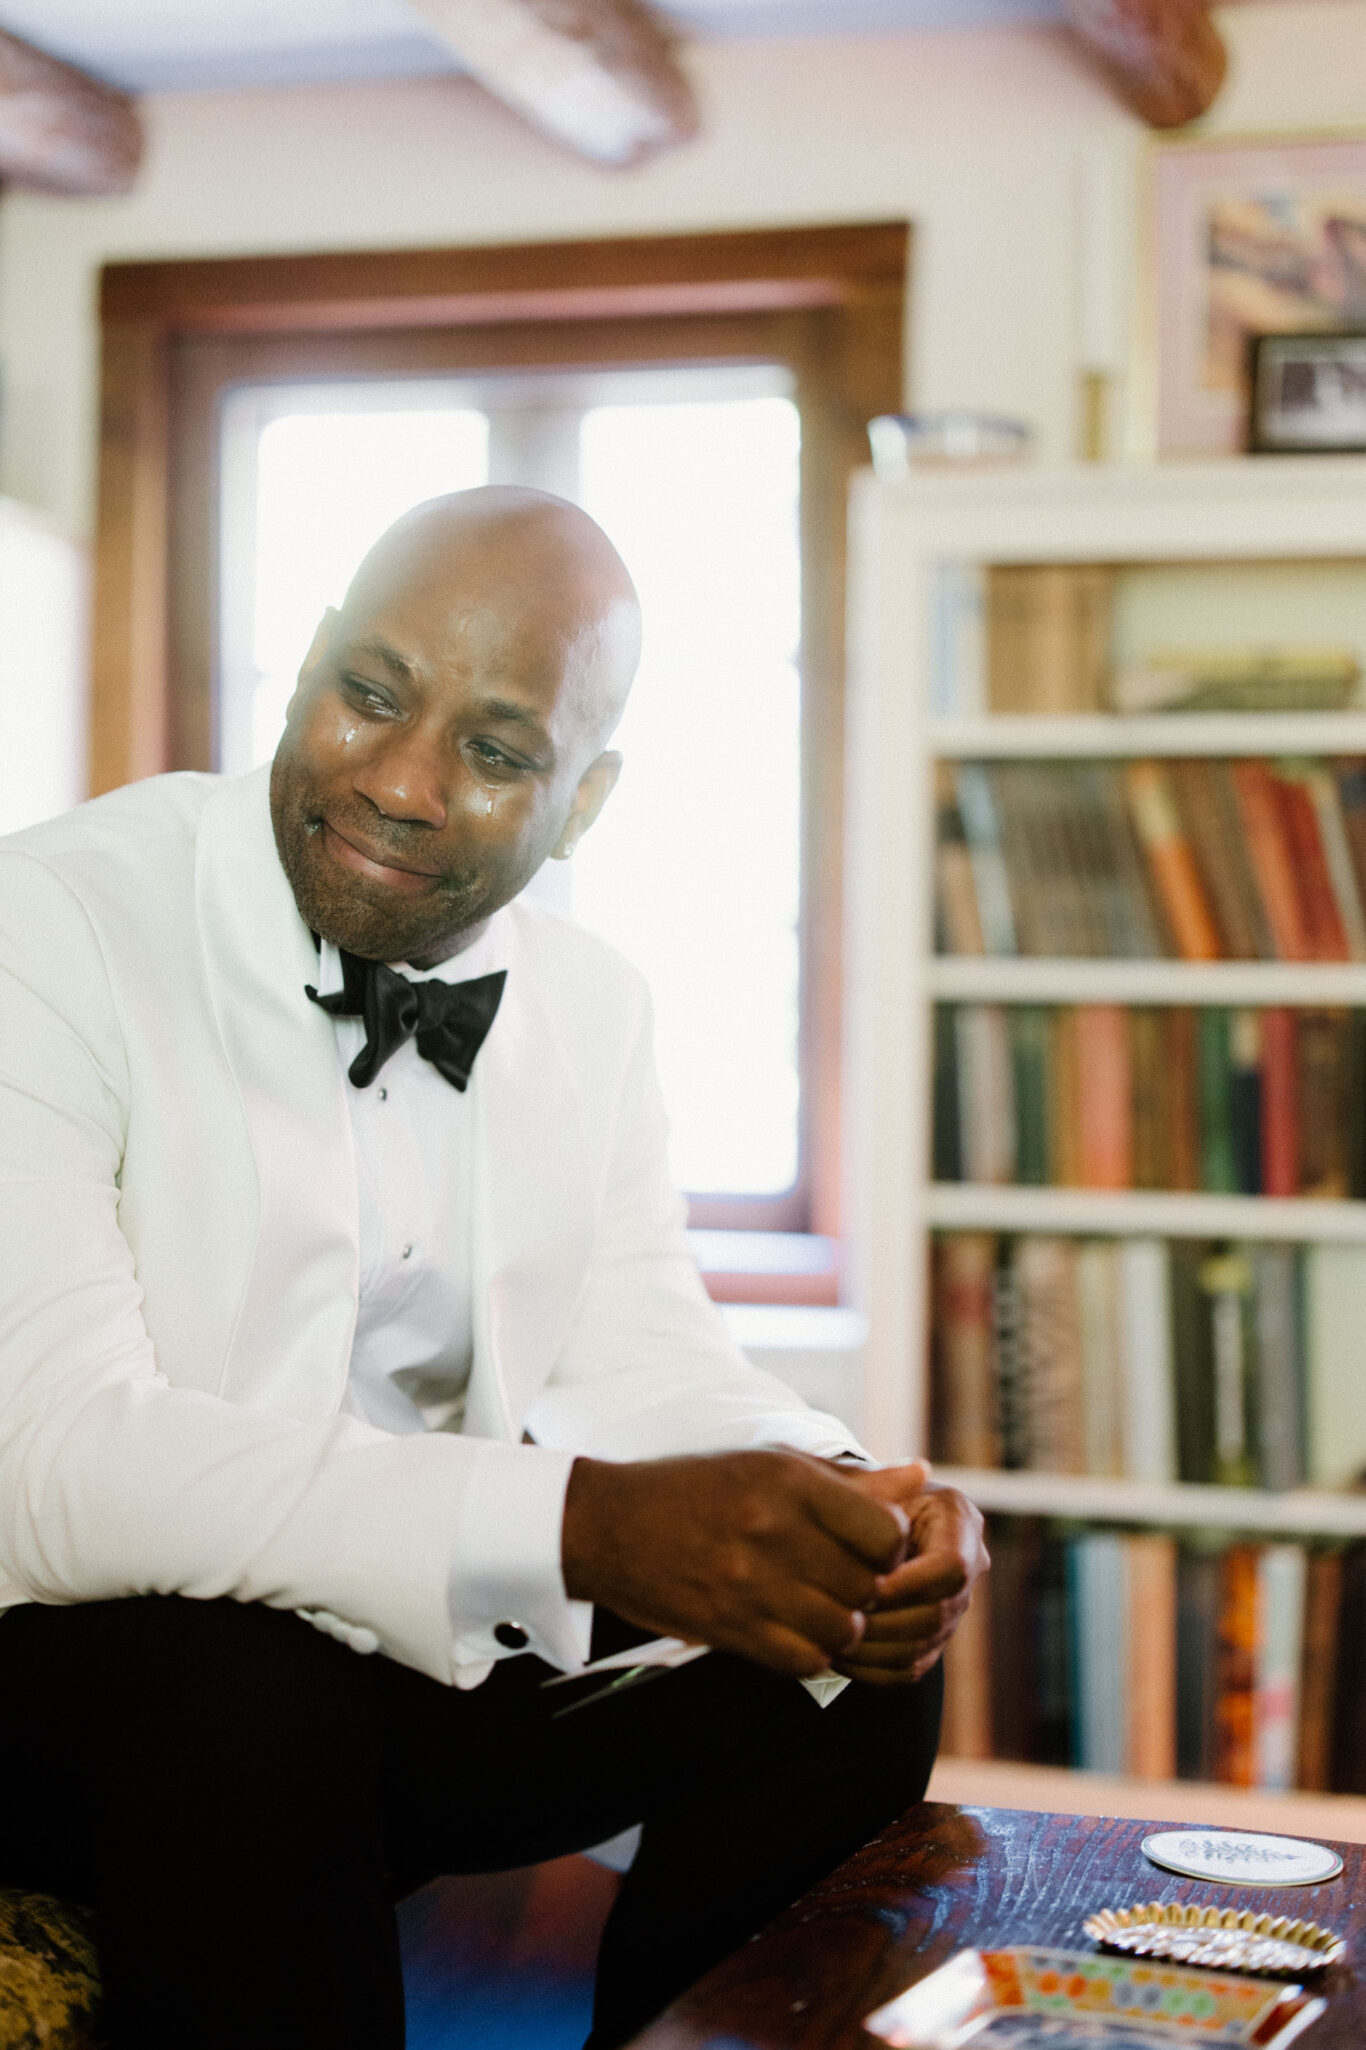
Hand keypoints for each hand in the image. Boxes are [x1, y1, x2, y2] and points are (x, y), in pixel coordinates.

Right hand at [561, 1449, 910, 1678]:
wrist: (609, 1527)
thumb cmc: (698, 1488)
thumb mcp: (772, 1466)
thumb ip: (851, 1483)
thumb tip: (919, 1473)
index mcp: (787, 1481)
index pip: (884, 1532)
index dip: (889, 1544)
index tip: (869, 1543)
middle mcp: (771, 1531)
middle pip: (867, 1585)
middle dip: (866, 1587)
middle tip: (845, 1577)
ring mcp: (748, 1584)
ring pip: (843, 1628)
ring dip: (842, 1623)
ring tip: (821, 1604)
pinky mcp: (729, 1628)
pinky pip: (805, 1659)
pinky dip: (812, 1651)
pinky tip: (796, 1627)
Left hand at [832, 1464, 988, 1687]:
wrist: (852, 1521)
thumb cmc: (853, 1494)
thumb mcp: (863, 1483)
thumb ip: (883, 1483)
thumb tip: (918, 1469)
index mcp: (959, 1520)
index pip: (953, 1569)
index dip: (909, 1583)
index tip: (864, 1585)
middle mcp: (968, 1565)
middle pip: (938, 1615)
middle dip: (884, 1620)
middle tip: (836, 1616)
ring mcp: (953, 1608)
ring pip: (920, 1649)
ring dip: (871, 1648)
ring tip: (826, 1636)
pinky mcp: (932, 1640)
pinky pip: (906, 1670)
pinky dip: (868, 1669)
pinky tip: (832, 1653)